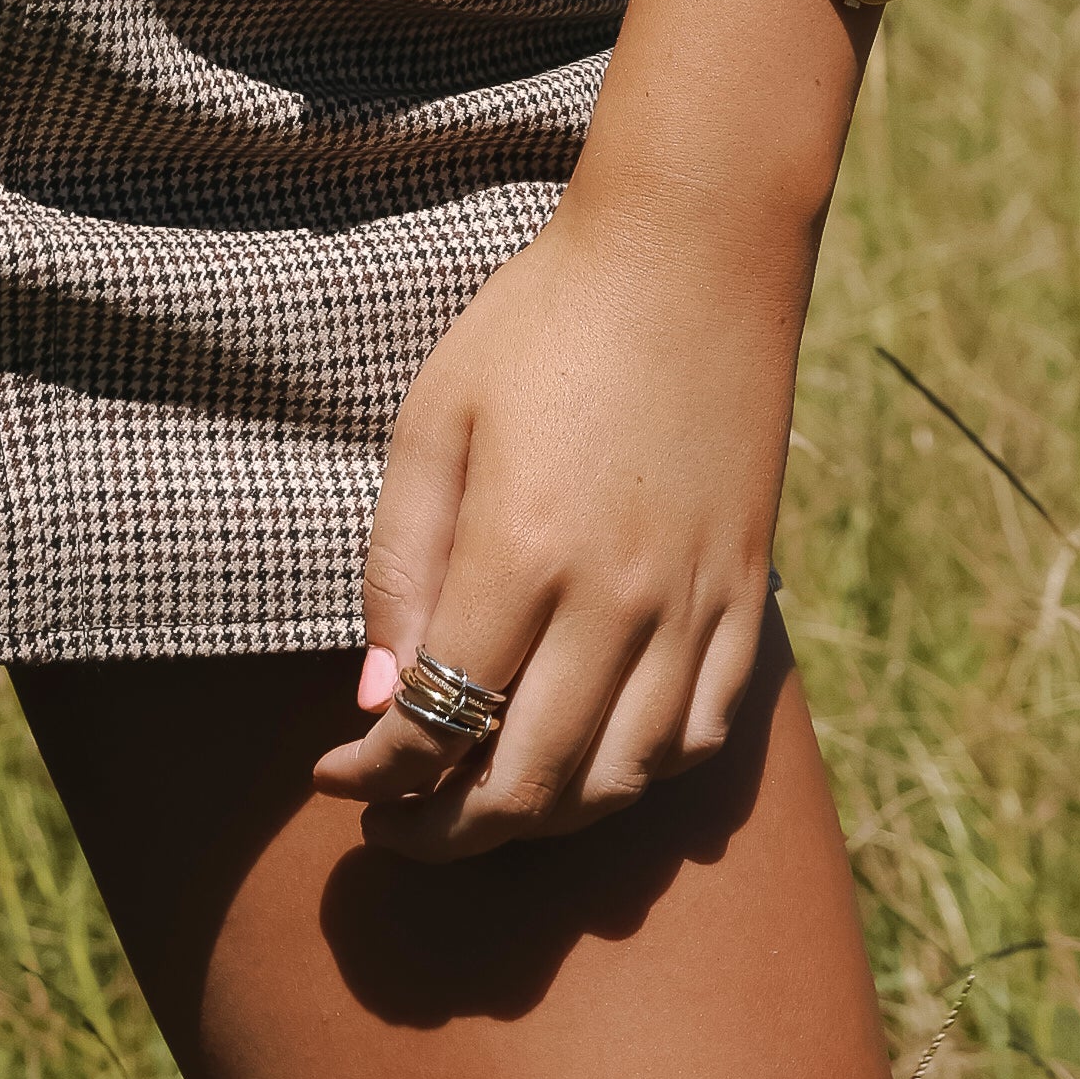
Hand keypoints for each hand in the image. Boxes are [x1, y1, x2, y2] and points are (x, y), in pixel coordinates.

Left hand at [311, 160, 808, 861]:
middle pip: (527, 788)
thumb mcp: (434, 419)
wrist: (692, 248)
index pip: (435, 726)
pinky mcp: (746, 593)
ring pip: (618, 783)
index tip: (333, 778)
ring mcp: (694, 604)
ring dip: (538, 821)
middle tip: (395, 821)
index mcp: (522, 553)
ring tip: (480, 800)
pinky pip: (699, 734)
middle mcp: (616, 601)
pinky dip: (637, 774)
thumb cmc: (541, 320)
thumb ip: (400, 566)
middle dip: (443, 830)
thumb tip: (379, 700)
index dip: (372, 776)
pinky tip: (589, 756)